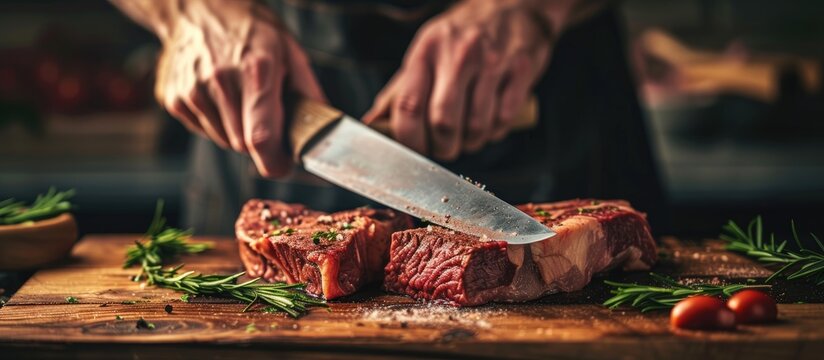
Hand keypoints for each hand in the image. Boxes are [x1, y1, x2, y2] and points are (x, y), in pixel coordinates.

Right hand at [153, 0, 323, 177]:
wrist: (199, 7)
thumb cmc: (252, 30)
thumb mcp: (291, 52)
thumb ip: (309, 95)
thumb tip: (324, 134)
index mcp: (256, 72)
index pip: (262, 138)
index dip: (276, 162)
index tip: (285, 164)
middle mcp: (220, 83)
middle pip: (244, 146)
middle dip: (261, 144)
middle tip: (268, 119)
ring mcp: (192, 92)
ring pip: (224, 142)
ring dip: (238, 134)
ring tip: (242, 100)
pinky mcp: (173, 98)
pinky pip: (204, 131)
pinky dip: (217, 123)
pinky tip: (220, 97)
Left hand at [364, 0, 556, 160]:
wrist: (511, 7)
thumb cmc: (462, 36)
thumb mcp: (426, 52)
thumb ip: (400, 90)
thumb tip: (373, 123)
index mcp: (427, 51)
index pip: (408, 106)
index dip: (409, 139)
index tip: (415, 149)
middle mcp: (458, 55)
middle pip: (443, 123)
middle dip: (443, 148)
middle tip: (444, 148)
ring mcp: (492, 62)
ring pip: (476, 126)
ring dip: (471, 142)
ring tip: (469, 135)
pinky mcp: (521, 70)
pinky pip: (504, 119)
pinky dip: (495, 132)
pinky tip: (490, 123)